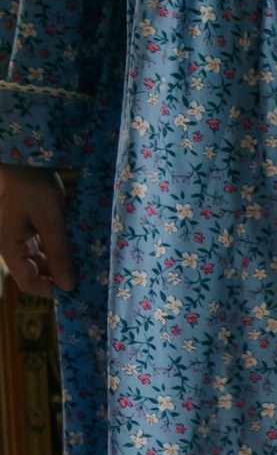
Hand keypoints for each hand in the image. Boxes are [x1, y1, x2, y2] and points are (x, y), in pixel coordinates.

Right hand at [0, 165, 74, 298]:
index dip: (50, 291)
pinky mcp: (31, 231)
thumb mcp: (51, 222)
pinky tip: (79, 253)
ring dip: (62, 266)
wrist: (27, 163)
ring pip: (43, 263)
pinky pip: (45, 250)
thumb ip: (58, 254)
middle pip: (36, 274)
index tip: (76, 289)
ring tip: (86, 267)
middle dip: (59, 279)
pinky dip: (61, 254)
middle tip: (88, 279)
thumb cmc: (35, 189)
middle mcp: (13, 247)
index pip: (27, 283)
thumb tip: (67, 287)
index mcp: (10, 247)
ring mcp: (21, 239)